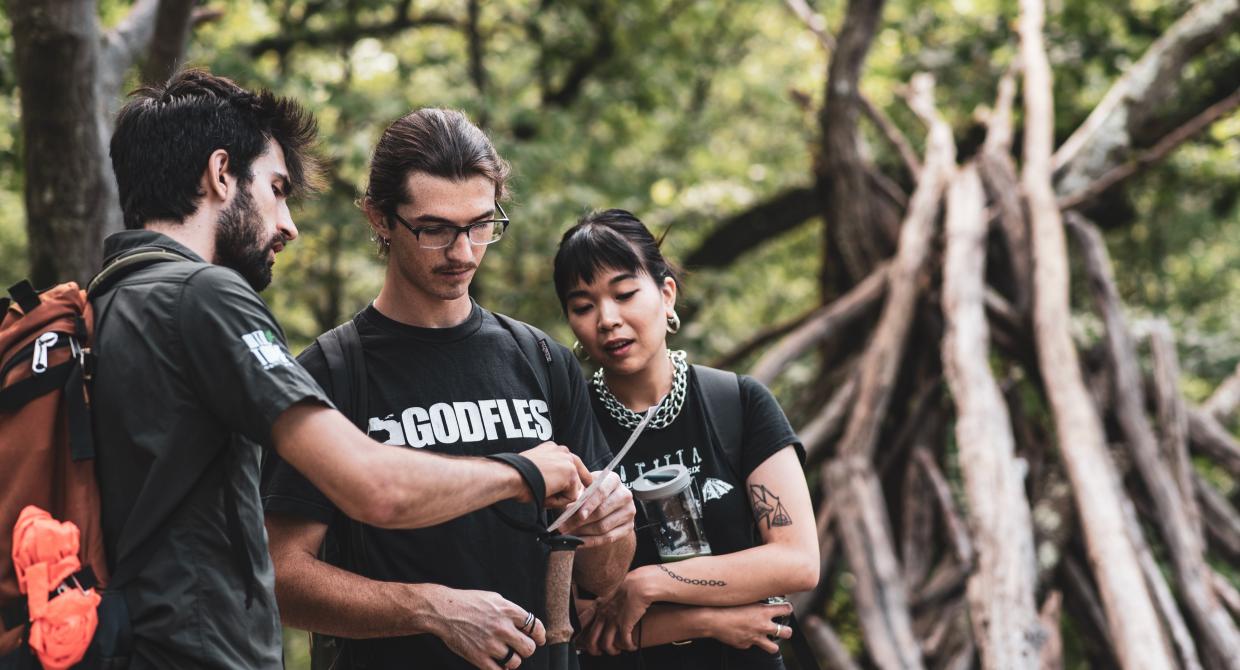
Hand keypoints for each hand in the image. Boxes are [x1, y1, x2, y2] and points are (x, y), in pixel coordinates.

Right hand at [426, 586, 546, 669]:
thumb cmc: (468, 602)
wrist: (444, 610)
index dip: (540, 636)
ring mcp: (491, 644)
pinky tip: (499, 665)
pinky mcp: (478, 657)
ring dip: (513, 661)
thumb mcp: (494, 598)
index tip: (539, 639)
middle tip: (521, 648)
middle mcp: (502, 628)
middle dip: (527, 649)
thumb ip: (511, 610)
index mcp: (508, 611)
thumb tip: (524, 623)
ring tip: (508, 656)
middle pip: (529, 648)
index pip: (535, 627)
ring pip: (515, 662)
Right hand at [514, 442, 588, 505]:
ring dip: (560, 496)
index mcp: (553, 448)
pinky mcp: (571, 474)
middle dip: (577, 485)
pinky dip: (559, 502)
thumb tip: (559, 486)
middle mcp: (563, 451)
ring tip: (543, 495)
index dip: (574, 475)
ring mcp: (568, 462)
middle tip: (575, 495)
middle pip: (579, 472)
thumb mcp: (535, 469)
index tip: (583, 483)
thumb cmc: (516, 475)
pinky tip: (546, 496)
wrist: (511, 475)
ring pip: (573, 488)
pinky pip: (571, 497)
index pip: (570, 462)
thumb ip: (549, 472)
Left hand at [557, 471, 634, 547]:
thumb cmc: (592, 493)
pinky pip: (608, 538)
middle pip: (602, 511)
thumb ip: (578, 495)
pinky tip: (579, 542)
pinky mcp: (628, 527)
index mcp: (613, 480)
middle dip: (580, 521)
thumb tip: (568, 509)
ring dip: (583, 532)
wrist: (606, 504)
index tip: (578, 514)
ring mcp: (629, 512)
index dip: (589, 504)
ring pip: (604, 527)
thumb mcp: (585, 488)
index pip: (601, 491)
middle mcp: (625, 495)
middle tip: (564, 527)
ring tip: (568, 533)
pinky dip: (591, 541)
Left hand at [577, 573, 650, 654]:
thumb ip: (602, 605)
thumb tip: (600, 612)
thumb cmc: (627, 589)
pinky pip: (624, 642)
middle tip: (600, 652)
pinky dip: (628, 647)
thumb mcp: (608, 595)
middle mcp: (602, 615)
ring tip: (618, 650)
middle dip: (594, 650)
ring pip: (606, 644)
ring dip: (612, 651)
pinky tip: (632, 646)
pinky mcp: (625, 625)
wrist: (638, 585)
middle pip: (591, 639)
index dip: (579, 635)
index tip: (582, 641)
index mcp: (597, 607)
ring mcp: (613, 620)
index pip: (581, 624)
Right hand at [705, 601, 792, 654]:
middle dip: (787, 630)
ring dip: (772, 643)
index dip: (787, 609)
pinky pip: (752, 645)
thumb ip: (757, 603)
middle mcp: (763, 626)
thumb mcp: (745, 599)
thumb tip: (762, 602)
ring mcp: (755, 638)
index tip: (786, 609)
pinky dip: (750, 641)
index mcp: (764, 611)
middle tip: (782, 628)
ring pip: (774, 647)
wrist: (712, 619)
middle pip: (786, 632)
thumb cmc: (726, 606)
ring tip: (768, 639)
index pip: (787, 610)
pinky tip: (743, 634)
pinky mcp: (746, 645)